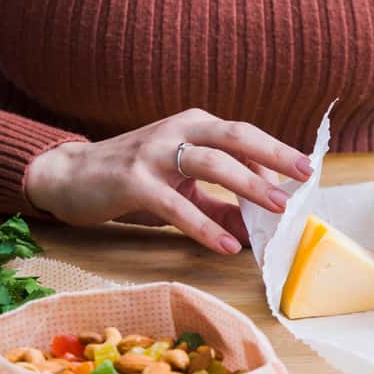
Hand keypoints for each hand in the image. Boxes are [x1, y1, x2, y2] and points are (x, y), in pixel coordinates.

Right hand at [25, 108, 312, 253]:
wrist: (68, 176)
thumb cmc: (130, 180)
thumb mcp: (180, 189)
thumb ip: (218, 208)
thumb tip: (256, 233)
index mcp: (193, 126)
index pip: (243, 135)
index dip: (274, 156)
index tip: (302, 178)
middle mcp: (177, 132)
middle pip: (235, 136)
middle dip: (274, 155)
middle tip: (305, 176)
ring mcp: (154, 154)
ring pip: (210, 163)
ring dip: (247, 185)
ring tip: (276, 210)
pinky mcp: (132, 181)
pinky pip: (175, 205)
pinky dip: (203, 227)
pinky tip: (226, 247)